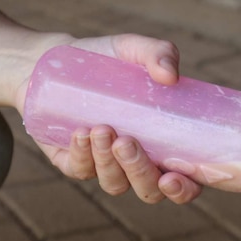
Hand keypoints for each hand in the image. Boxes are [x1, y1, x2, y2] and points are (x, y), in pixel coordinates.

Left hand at [19, 34, 201, 203]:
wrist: (54, 62)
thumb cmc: (107, 60)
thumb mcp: (135, 49)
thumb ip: (160, 53)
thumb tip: (170, 75)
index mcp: (167, 145)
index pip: (186, 182)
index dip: (184, 190)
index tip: (173, 177)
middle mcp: (140, 162)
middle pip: (149, 191)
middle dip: (140, 173)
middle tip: (127, 142)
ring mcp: (107, 166)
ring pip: (115, 184)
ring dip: (109, 162)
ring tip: (101, 128)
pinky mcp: (74, 163)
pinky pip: (81, 171)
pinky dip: (82, 155)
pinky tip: (80, 133)